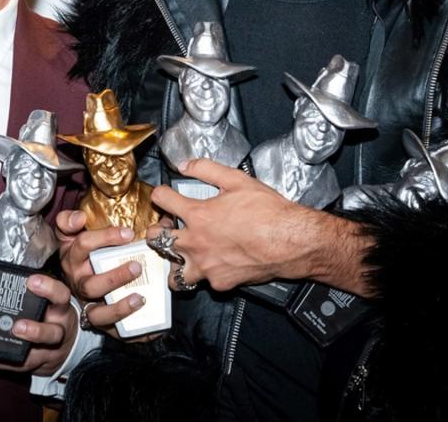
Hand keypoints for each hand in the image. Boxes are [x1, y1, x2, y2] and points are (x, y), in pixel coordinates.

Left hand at [0, 274, 76, 375]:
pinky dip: (1, 361)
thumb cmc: (52, 316)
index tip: (31, 281)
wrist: (66, 346)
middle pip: (53, 333)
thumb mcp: (52, 302)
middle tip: (17, 326)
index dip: (48, 289)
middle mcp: (58, 331)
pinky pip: (20, 366)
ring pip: (37, 355)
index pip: (61, 296)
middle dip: (36, 331)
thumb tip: (4, 277)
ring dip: (20, 351)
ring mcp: (49, 351)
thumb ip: (36, 293)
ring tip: (4, 344)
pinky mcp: (38, 365)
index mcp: (60, 310)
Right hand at [55, 210, 146, 332]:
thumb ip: (69, 221)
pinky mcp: (98, 320)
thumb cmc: (80, 253)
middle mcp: (78, 282)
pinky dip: (126, 325)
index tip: (128, 233)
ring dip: (119, 307)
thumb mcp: (69, 235)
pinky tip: (144, 321)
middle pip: (91, 284)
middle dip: (114, 277)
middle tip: (137, 266)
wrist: (66, 284)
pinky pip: (110, 328)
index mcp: (72, 258)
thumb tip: (79, 217)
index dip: (105, 238)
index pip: (83, 245)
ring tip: (140, 297)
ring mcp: (87, 303)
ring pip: (98, 312)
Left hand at [148, 158, 374, 294]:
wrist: (291, 241)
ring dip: (174, 263)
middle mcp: (196, 243)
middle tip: (170, 228)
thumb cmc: (269, 211)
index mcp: (198, 215)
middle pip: (155, 240)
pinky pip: (203, 281)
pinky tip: (216, 264)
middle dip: (158, 232)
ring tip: (183, 255)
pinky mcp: (220, 283)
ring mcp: (206, 266)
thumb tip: (186, 165)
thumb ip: (207, 169)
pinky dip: (207, 274)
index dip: (161, 194)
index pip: (162, 200)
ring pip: (173, 273)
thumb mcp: (237, 180)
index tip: (164, 195)